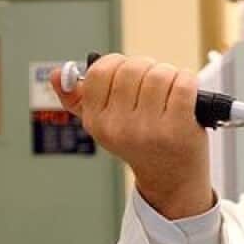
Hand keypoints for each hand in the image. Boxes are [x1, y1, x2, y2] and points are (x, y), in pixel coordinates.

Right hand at [49, 54, 213, 218]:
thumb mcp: (105, 126)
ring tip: (170, 89)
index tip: (129, 73)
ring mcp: (149, 129)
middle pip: (133, 68)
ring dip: (170, 74)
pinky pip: (183, 84)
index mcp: (97, 122)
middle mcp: (120, 127)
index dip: (118, 63)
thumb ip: (78, 100)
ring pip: (159, 74)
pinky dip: (188, 80)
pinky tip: (186, 92)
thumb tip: (56, 74)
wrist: (171, 180)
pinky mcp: (178, 128)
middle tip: (154, 82)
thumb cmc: (142, 147)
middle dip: (148, 67)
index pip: (100, 71)